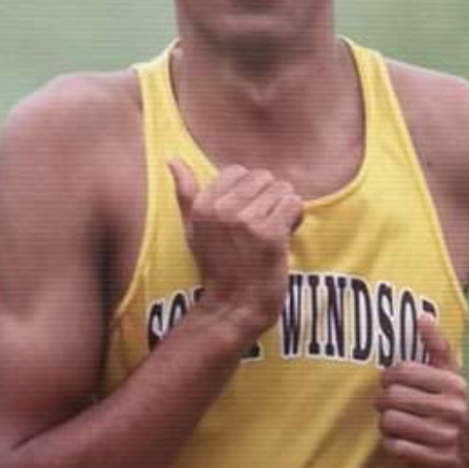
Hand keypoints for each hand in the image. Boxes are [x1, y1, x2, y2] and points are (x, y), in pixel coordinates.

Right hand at [169, 157, 303, 344]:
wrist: (233, 308)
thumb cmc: (217, 267)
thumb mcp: (193, 229)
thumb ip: (185, 193)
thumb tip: (172, 159)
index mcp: (203, 205)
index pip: (238, 171)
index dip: (249, 192)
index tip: (246, 216)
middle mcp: (221, 210)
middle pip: (263, 177)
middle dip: (269, 198)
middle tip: (262, 227)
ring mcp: (246, 222)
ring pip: (282, 189)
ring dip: (284, 209)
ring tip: (272, 233)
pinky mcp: (269, 234)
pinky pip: (294, 204)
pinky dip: (295, 219)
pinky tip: (284, 238)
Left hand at [375, 312, 468, 467]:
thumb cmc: (457, 409)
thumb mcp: (453, 376)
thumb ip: (437, 346)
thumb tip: (422, 317)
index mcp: (453, 384)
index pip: (403, 371)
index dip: (388, 376)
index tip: (390, 382)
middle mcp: (452, 408)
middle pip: (392, 397)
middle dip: (383, 401)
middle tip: (387, 404)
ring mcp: (445, 436)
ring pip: (391, 422)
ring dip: (386, 423)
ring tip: (393, 422)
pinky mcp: (438, 460)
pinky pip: (396, 447)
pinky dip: (391, 444)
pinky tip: (399, 441)